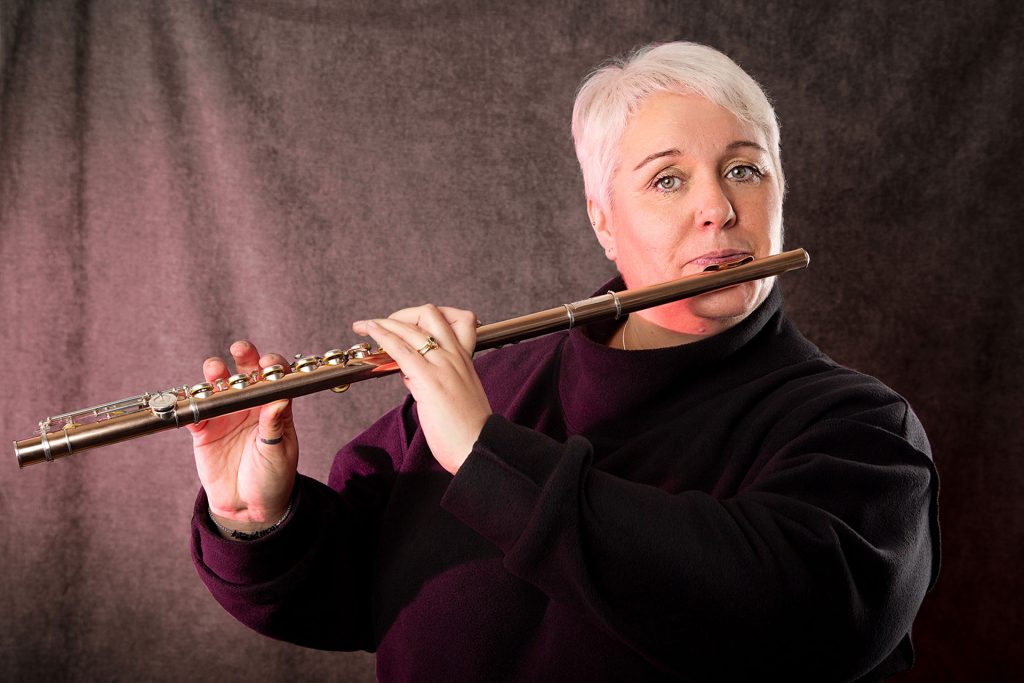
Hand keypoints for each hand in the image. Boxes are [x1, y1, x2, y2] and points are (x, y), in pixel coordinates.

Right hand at [187, 340, 298, 531]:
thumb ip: (275, 426)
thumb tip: (280, 398)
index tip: (270, 363)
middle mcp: (250, 405)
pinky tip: (191, 398)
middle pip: (245, 373)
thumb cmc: (273, 478)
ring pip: (218, 387)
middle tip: (241, 349)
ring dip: (215, 374)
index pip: (274, 378)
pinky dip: (191, 404)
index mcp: (274, 407)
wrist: (248, 507)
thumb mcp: (279, 452)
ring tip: (215, 370)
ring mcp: (225, 415)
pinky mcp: (204, 430)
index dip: (272, 366)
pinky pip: (194, 412)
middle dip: (244, 357)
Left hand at [353, 305, 490, 473]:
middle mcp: (455, 356)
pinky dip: (382, 335)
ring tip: (365, 325)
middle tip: (385, 325)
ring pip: (411, 328)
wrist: (478, 447)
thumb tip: (410, 374)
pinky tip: (371, 331)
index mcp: (465, 359)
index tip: (411, 328)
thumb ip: (433, 379)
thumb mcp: (455, 395)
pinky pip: (401, 349)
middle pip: (431, 314)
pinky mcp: (429, 379)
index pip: (457, 319)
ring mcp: (443, 365)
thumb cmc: (467, 430)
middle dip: (404, 314)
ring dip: (384, 322)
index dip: (430, 319)